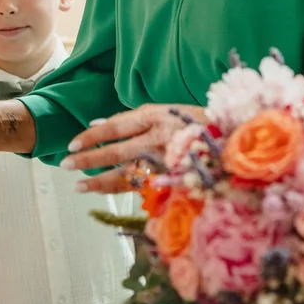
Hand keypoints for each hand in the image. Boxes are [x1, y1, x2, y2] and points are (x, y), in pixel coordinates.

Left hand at [58, 104, 203, 193]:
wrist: (238, 143)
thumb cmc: (202, 125)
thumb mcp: (171, 111)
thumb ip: (137, 119)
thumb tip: (98, 123)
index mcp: (159, 116)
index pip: (117, 126)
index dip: (93, 135)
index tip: (73, 142)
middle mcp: (161, 138)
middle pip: (117, 151)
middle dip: (89, 159)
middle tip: (66, 164)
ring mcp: (168, 163)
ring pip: (127, 174)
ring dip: (100, 181)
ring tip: (79, 186)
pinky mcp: (175, 181)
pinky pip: (143, 188)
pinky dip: (122, 190)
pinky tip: (105, 192)